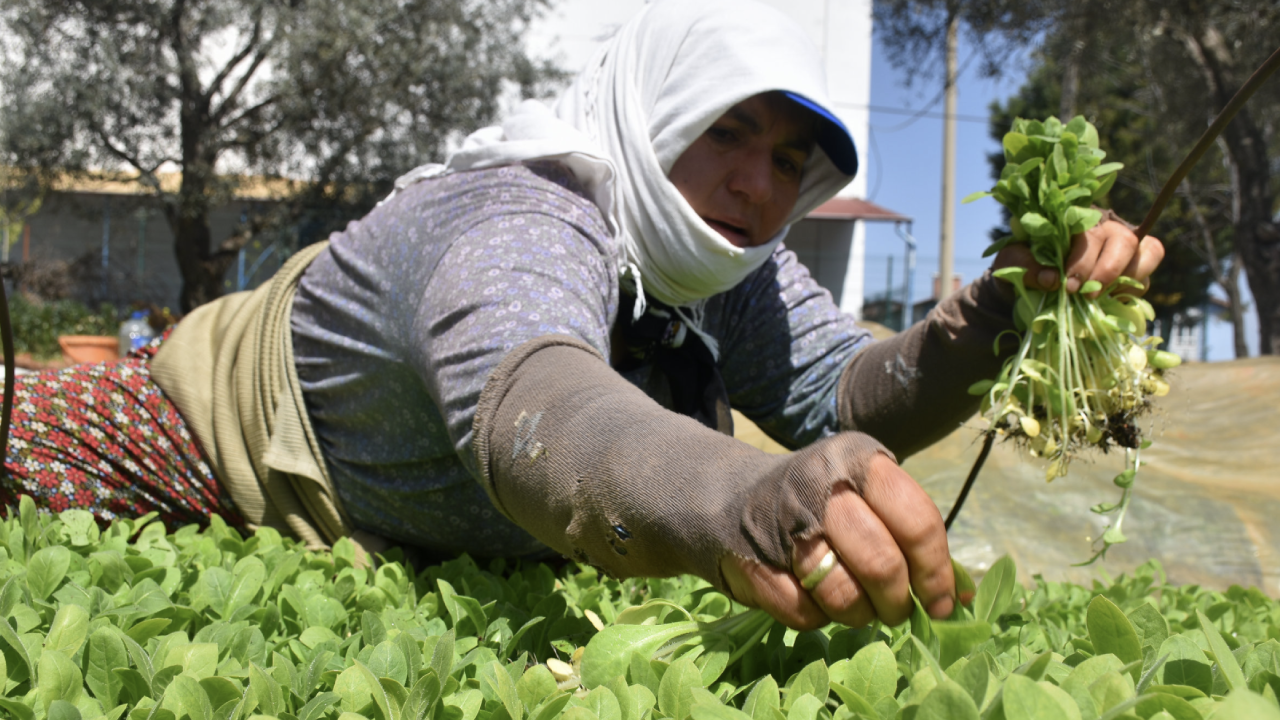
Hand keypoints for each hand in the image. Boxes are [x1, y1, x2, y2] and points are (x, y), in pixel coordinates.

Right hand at [721, 453, 961, 630]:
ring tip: (856, 606)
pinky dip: (816, 616)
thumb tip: (962, 596)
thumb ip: (910, 536)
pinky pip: (804, 613)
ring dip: (858, 614)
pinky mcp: (752, 560)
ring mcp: (782, 521)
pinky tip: (811, 596)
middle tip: (896, 611)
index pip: (917, 521)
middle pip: (882, 563)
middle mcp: (821, 484)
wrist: (729, 501)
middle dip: (897, 602)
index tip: (941, 603)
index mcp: (859, 461)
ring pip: (843, 595)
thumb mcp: (867, 499)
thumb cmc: (821, 507)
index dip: (935, 571)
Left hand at [992, 219, 1164, 296]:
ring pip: (1148, 253)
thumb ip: (1025, 265)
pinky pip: (1145, 281)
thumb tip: (1051, 279)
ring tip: (1100, 300)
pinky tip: (1108, 304)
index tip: (1068, 284)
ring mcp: (1125, 252)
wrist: (1029, 285)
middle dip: (1107, 270)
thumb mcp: (1013, 260)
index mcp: (1078, 221)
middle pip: (1125, 240)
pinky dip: (1130, 295)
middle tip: (1086, 295)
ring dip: (1127, 280)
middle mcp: (1107, 231)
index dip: (1084, 259)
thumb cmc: (1025, 263)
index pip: (1092, 231)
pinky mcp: (1133, 276)